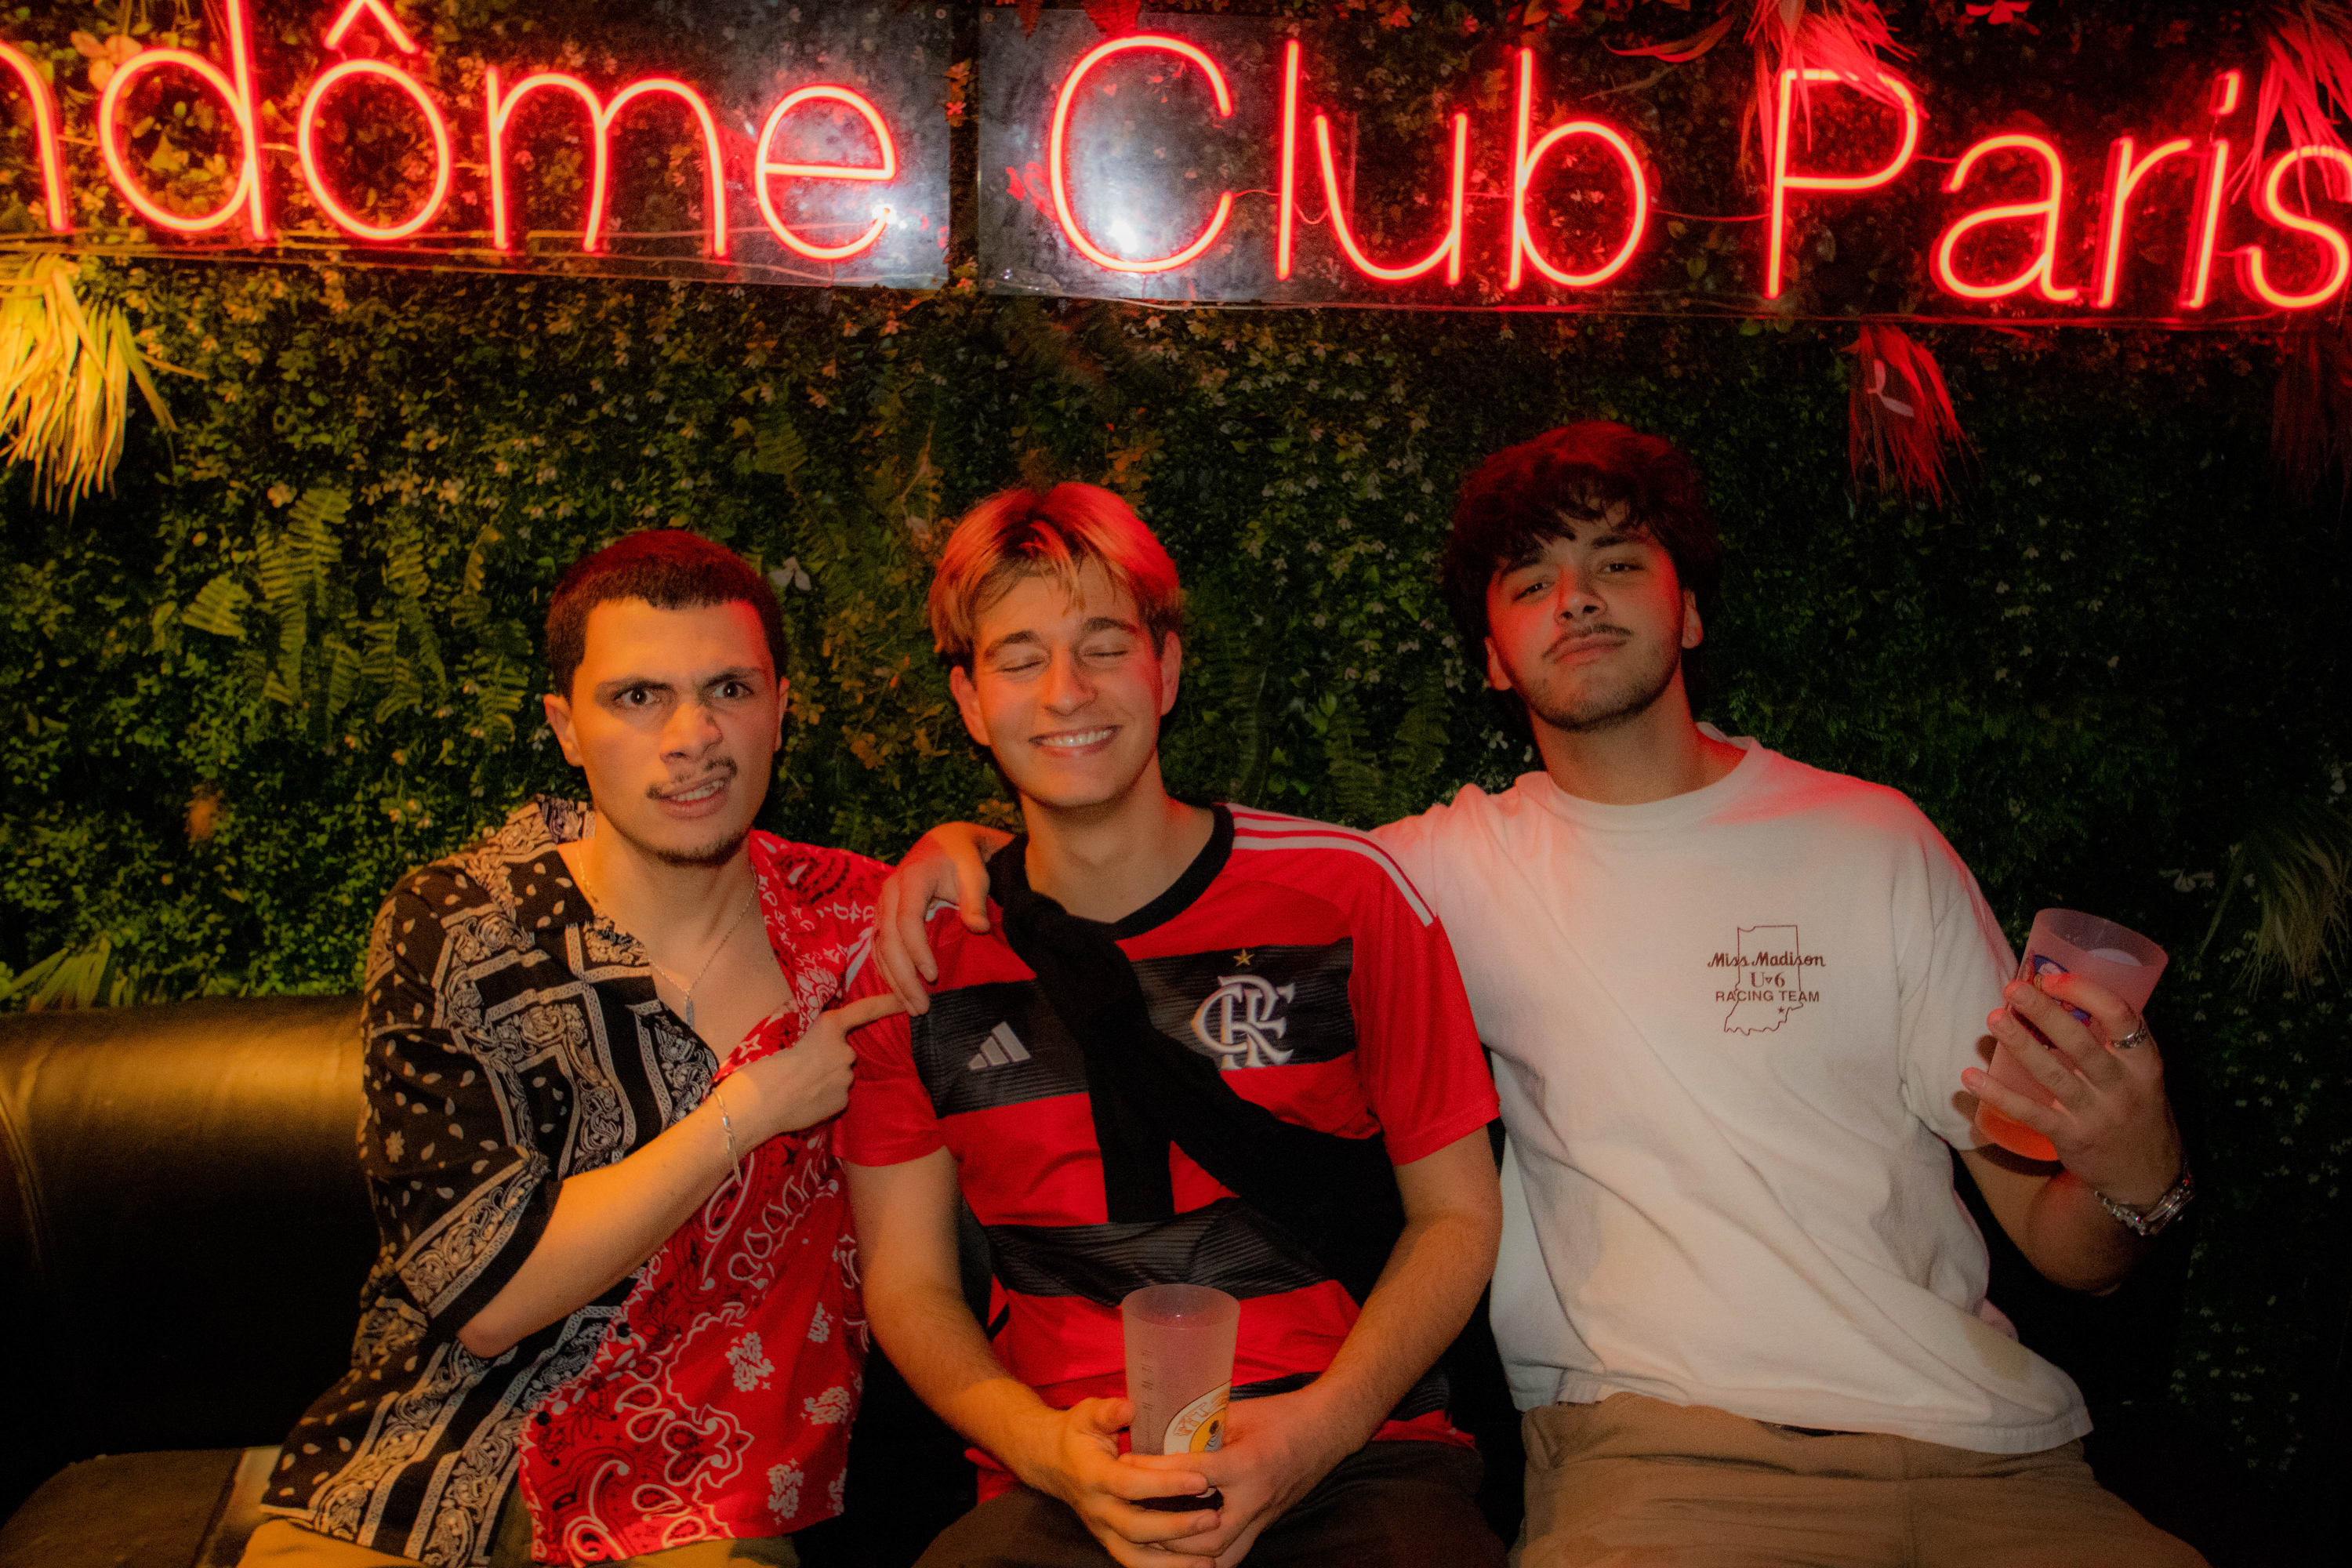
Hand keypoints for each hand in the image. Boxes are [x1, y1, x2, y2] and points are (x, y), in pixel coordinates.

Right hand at [729, 993, 903, 1139]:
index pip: (864, 1010)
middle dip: (831, 1057)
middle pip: (845, 1052)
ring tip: (800, 1086)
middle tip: (802, 1067)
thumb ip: (815, 1036)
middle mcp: (845, 1050)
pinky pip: (838, 1095)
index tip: (904, 1000)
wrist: (759, 1103)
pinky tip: (805, 1100)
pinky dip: (826, 1097)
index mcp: (829, 1027)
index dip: (886, 1003)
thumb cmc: (765, 1066)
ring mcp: (846, 1077)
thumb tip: (823, 1042)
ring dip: (827, 1078)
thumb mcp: (790, 1037)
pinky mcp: (843, 1101)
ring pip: (841, 1075)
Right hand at [875, 823, 1011, 1015]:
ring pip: (879, 947)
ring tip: (911, 1008)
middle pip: (889, 939)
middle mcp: (889, 892)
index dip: (917, 949)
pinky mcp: (882, 916)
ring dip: (893, 980)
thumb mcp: (974, 871)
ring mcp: (882, 905)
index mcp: (911, 879)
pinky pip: (879, 947)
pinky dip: (887, 971)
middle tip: (920, 1006)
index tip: (933, 975)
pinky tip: (899, 993)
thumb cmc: (962, 858)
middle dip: (903, 976)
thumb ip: (975, 898)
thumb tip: (979, 928)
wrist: (944, 844)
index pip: (907, 919)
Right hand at [1012, 1397, 1222, 1565]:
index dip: (1165, 1484)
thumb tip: (1129, 1407)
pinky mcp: (1110, 1542)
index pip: (1130, 1484)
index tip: (1201, 1479)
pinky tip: (1194, 1567)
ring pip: (1136, 1558)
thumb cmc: (1078, 1434)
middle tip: (1213, 1519)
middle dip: (1177, 1527)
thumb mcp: (1087, 1414)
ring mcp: (1102, 1530)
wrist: (1052, 1463)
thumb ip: (1108, 1412)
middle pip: (1136, 1528)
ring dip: (1173, 1563)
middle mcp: (1097, 1509)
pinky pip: (1137, 1564)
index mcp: (1093, 1475)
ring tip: (1209, 1561)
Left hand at [1130, 1388, 1352, 1566]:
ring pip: (1221, 1555)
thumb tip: (1162, 1432)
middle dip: (1168, 1531)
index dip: (1154, 1469)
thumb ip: (1202, 1428)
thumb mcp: (1238, 1413)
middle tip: (1136, 1515)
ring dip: (1187, 1554)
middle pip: (1205, 1535)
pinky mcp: (1264, 1525)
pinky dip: (1208, 1557)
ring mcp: (1262, 1518)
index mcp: (1247, 1465)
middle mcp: (1255, 1499)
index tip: (1126, 1462)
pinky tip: (1183, 1550)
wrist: (1326, 1431)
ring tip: (1155, 1539)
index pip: (1191, 1473)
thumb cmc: (1281, 1416)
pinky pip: (1234, 1553)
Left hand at [1963, 970, 2184, 1207]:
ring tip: (1994, 1018)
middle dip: (2044, 1012)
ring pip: (2052, 1073)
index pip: (2121, 1016)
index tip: (2052, 978)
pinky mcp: (2070, 1136)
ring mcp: (2095, 1113)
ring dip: (2019, 1044)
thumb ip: (2108, 1039)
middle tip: (2013, 989)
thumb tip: (2053, 993)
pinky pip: (2029, 1112)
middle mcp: (2122, 1086)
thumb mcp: (2139, 1073)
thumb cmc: (2134, 1107)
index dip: (2085, 992)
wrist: (2146, 1174)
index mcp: (2143, 1061)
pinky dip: (1998, 1093)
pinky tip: (1971, 1076)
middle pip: (2080, 1042)